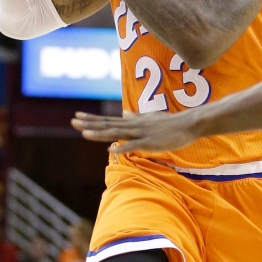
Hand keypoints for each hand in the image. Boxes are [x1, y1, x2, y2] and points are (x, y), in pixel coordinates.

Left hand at [71, 110, 201, 152]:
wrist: (188, 124)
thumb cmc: (169, 123)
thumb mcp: (149, 118)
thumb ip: (135, 117)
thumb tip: (123, 112)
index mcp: (132, 122)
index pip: (107, 120)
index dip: (92, 119)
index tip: (77, 116)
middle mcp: (133, 126)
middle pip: (108, 125)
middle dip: (89, 124)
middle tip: (72, 120)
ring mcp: (141, 134)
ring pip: (117, 134)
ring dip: (100, 134)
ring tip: (84, 133)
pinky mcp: (150, 142)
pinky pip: (134, 145)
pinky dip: (122, 147)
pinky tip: (111, 149)